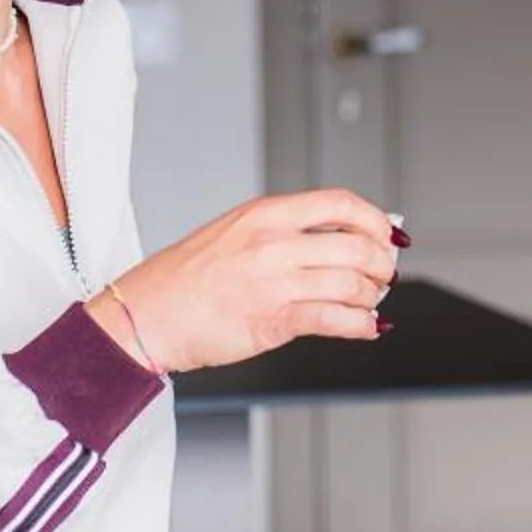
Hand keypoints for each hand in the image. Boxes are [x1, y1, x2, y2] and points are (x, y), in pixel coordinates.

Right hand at [100, 189, 401, 372]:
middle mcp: (273, 244)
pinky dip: (361, 325)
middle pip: (357, 247)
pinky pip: (336, 320)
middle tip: (383, 275)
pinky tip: (366, 327)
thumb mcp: (235, 232)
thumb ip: (286, 232)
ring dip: (372, 297)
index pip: (341, 204)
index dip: (375, 220)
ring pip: (352, 285)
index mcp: (265, 214)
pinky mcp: (273, 321)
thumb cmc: (184, 279)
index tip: (387, 235)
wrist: (144, 316)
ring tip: (370, 302)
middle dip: (381, 265)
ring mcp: (274, 282)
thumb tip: (341, 237)